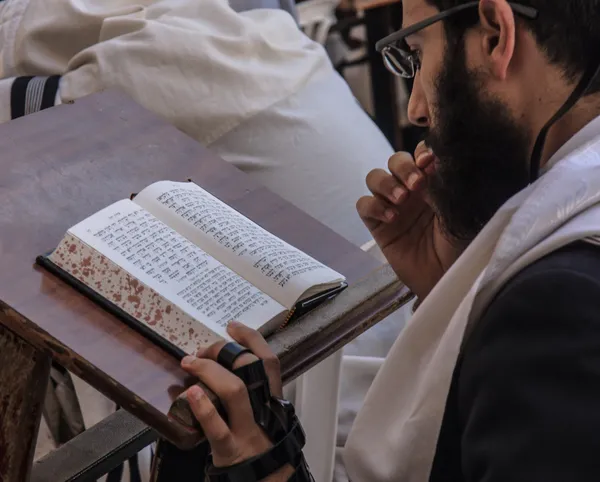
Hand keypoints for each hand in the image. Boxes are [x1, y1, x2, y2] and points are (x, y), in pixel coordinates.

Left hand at [180, 322, 283, 467]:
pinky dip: (203, 408)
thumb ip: (250, 395)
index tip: (233, 327)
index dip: (252, 340)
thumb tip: (221, 369)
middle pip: (250, 368)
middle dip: (223, 351)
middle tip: (202, 350)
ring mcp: (248, 430)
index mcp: (271, 400)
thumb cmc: (258, 448)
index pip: (268, 362)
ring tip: (189, 363)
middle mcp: (264, 411)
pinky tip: (191, 394)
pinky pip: (217, 428)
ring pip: (234, 390)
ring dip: (209, 370)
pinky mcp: (231, 450)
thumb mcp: (261, 417)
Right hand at [356, 141, 464, 298]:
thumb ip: (444, 182)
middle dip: (403, 167)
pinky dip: (374, 206)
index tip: (430, 162)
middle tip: (416, 184)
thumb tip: (432, 158)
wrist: (448, 276)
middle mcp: (411, 190)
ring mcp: (392, 206)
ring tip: (402, 200)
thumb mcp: (460, 208)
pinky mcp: (377, 225)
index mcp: (433, 181)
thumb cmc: (461, 244)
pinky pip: (364, 205)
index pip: (420, 154)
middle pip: (395, 160)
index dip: (421, 152)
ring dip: (386, 183)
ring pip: (375, 177)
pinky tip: (391, 217)